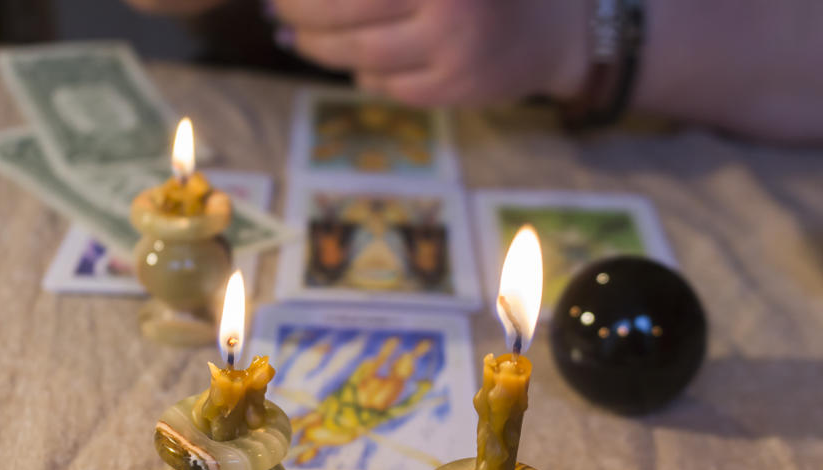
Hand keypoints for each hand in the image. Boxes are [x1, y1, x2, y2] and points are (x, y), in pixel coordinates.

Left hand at [273, 0, 586, 105]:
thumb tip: (318, 0)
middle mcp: (449, 6)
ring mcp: (453, 52)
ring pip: (361, 56)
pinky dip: (363, 73)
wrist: (563, 28)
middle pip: (348, 13)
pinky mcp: (456, 91)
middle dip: (302, 14)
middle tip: (276, 11)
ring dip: (319, 49)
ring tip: (294, 38)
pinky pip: (388, 86)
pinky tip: (352, 62)